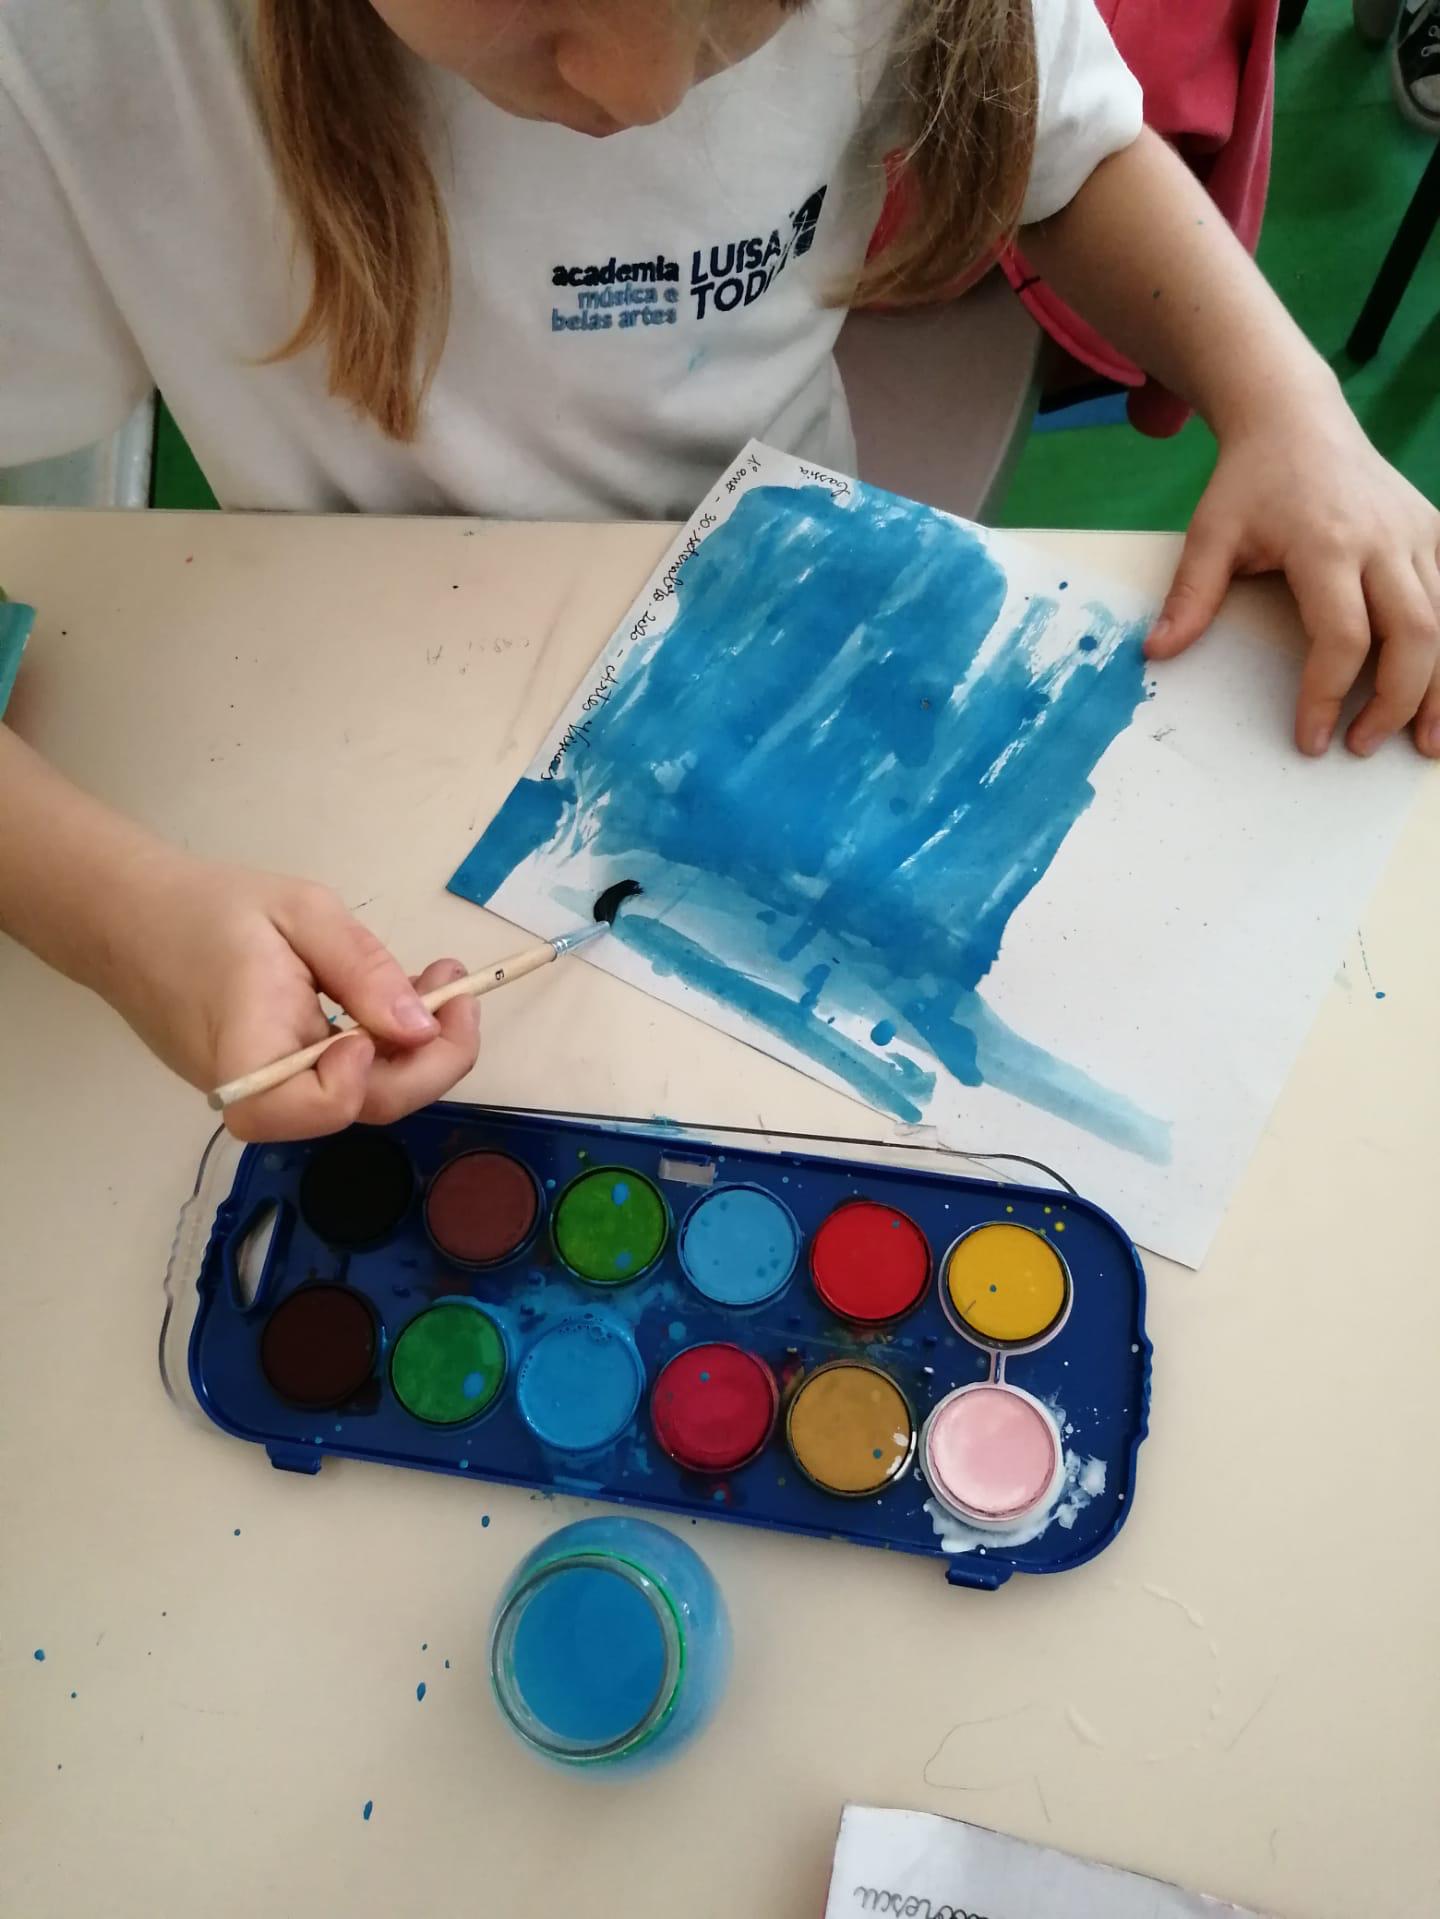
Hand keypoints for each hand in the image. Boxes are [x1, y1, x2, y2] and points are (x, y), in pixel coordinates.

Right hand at [98, 853, 479, 1140]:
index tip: (374, 1023)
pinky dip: (385, 1045)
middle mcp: (258, 1090)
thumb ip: (362, 970)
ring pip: (361, 1096)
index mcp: (247, 1049)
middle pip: (360, 1108)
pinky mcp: (280, 1086)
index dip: (360, 1079)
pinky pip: (342, 1080)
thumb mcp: (301, 912)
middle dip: (431, 1058)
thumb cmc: (208, 908)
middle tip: (457, 986)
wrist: (132, 921)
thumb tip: (422, 1027)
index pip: (313, 1109)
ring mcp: (268, 1095)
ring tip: (435, 979)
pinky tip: (397, 999)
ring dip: (415, 1048)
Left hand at [1147, 393, 1439, 758]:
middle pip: (1414, 634)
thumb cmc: (1251, 481)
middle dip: (1396, 701)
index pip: (1342, 635)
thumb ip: (1190, 595)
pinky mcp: (1434, 532)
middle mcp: (1383, 540)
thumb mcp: (1210, 532)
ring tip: (1426, 743)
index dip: (1328, 694)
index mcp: (1326, 543)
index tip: (1310, 738)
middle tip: (1364, 747)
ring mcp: (1417, 535)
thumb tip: (1157, 651)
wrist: (1296, 419)